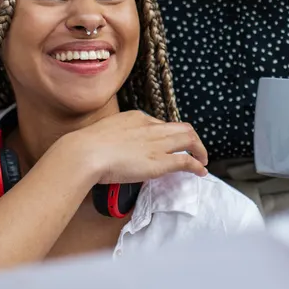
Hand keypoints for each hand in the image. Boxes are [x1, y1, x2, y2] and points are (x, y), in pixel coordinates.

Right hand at [55, 111, 209, 184]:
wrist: (85, 153)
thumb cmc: (87, 146)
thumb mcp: (104, 133)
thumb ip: (116, 138)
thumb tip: (117, 149)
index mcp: (136, 117)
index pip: (161, 124)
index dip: (169, 134)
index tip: (170, 143)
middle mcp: (151, 127)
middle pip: (182, 128)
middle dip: (192, 138)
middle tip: (195, 150)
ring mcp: (157, 143)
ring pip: (189, 140)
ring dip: (199, 150)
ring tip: (203, 160)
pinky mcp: (161, 161)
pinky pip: (186, 161)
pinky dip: (197, 165)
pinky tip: (201, 171)